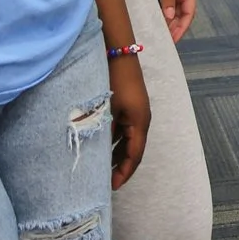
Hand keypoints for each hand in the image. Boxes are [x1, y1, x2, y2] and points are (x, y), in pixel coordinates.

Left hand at [108, 52, 149, 188]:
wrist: (119, 53)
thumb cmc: (114, 80)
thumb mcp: (109, 108)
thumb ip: (105, 130)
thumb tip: (97, 151)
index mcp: (140, 122)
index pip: (135, 155)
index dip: (125, 172)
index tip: (114, 186)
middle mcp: (142, 120)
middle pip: (134, 150)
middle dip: (122, 167)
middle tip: (108, 182)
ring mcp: (137, 112)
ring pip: (129, 141)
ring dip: (118, 155)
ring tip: (104, 169)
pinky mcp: (130, 106)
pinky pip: (125, 130)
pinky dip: (115, 142)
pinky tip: (103, 147)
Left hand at [155, 0, 196, 42]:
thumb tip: (169, 16)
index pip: (189, 12)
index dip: (182, 27)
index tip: (173, 38)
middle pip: (183, 12)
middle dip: (176, 26)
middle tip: (166, 39)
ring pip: (176, 8)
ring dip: (170, 20)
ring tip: (162, 31)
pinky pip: (168, 1)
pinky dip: (164, 11)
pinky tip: (158, 17)